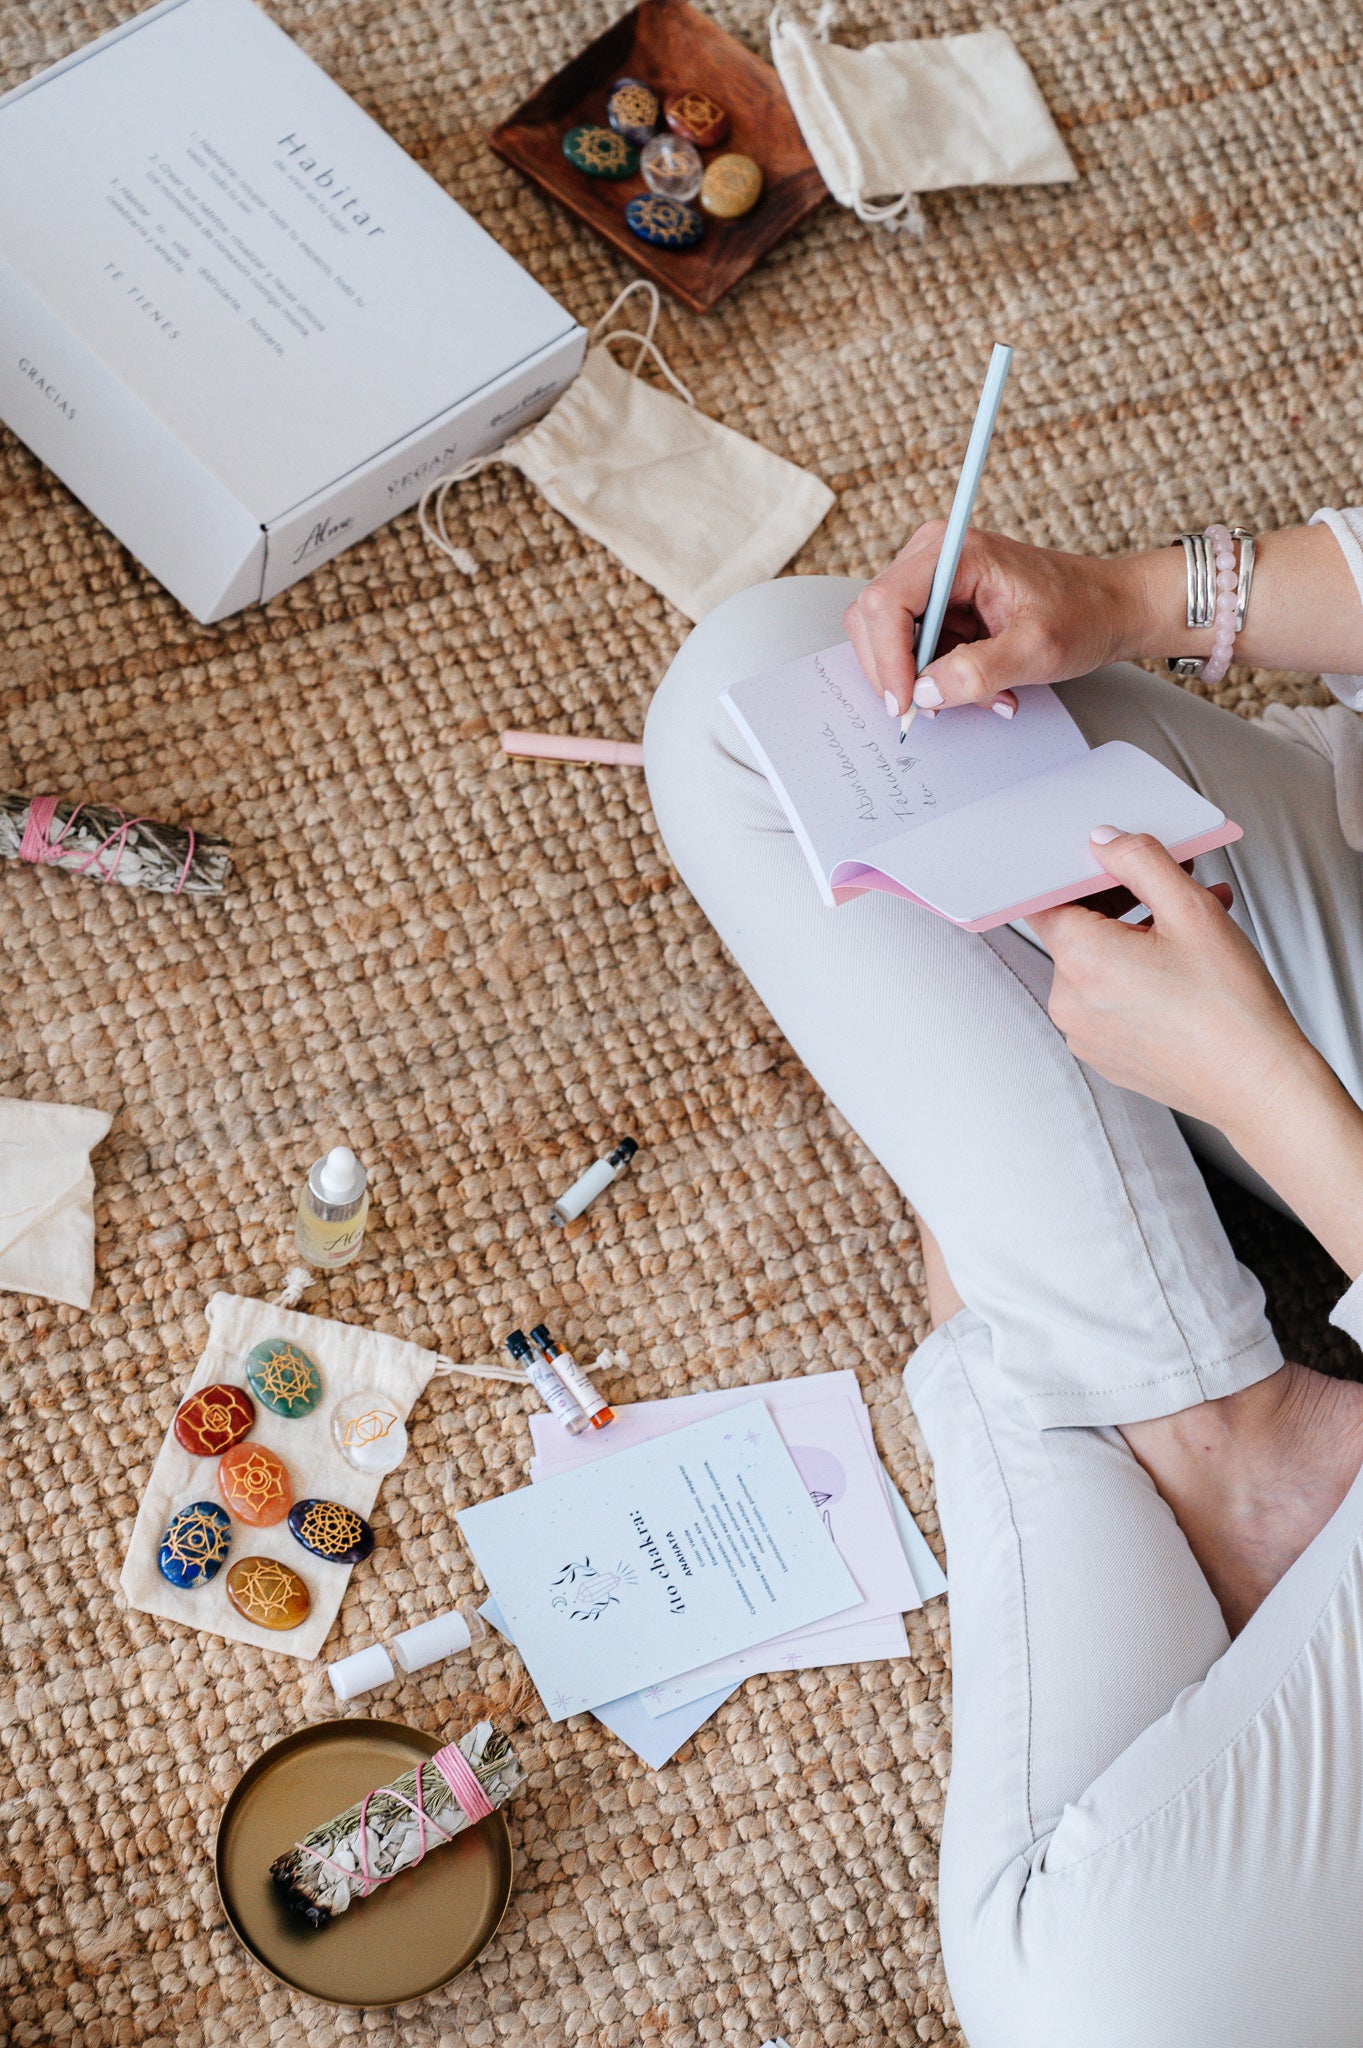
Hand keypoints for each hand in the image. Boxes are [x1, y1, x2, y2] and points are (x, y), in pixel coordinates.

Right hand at [842, 524, 1141, 718]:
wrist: (1111, 607)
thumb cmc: (1083, 613)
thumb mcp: (1037, 650)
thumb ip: (978, 672)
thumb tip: (924, 692)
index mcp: (957, 552)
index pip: (886, 602)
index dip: (886, 658)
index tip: (904, 702)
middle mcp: (934, 555)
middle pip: (873, 619)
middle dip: (901, 671)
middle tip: (935, 707)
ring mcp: (932, 578)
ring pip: (889, 638)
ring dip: (926, 678)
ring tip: (982, 693)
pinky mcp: (939, 602)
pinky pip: (913, 647)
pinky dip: (940, 676)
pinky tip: (983, 684)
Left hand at [1028, 829, 1308, 1134]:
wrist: (1258, 1084)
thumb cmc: (1229, 1008)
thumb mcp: (1190, 909)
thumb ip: (1140, 861)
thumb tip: (1104, 842)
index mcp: (1079, 961)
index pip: (1047, 900)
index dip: (1080, 875)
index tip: (1114, 866)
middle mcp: (1069, 1002)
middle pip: (1078, 931)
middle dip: (1124, 902)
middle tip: (1174, 887)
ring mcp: (1085, 1034)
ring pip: (1099, 966)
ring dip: (1139, 938)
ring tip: (1197, 929)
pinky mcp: (1106, 1055)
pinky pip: (1111, 1001)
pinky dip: (1139, 978)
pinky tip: (1186, 969)